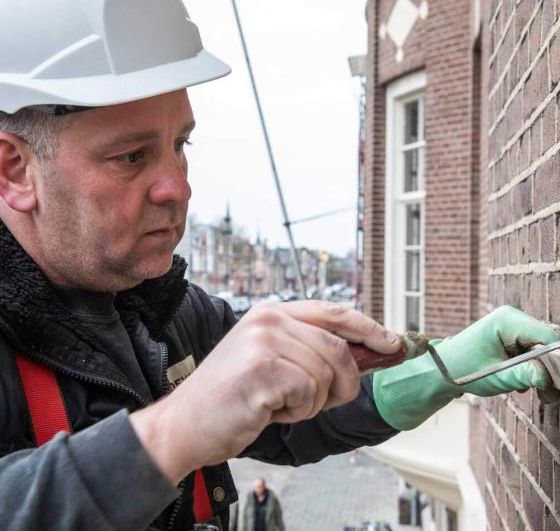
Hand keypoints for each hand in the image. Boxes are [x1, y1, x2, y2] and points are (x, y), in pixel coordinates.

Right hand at [131, 300, 399, 483]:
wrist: (185, 422)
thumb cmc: (232, 397)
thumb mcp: (272, 360)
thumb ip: (311, 349)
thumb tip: (366, 353)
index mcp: (273, 312)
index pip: (334, 313)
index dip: (369, 327)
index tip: (391, 344)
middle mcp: (270, 319)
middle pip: (339, 350)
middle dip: (341, 384)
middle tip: (318, 401)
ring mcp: (265, 340)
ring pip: (326, 375)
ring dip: (311, 402)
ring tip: (279, 403)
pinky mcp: (263, 368)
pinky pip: (308, 393)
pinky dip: (296, 411)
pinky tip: (268, 409)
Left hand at [373, 305, 558, 430]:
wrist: (444, 370)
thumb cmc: (464, 370)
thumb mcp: (496, 376)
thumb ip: (525, 375)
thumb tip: (548, 377)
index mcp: (508, 320)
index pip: (548, 337)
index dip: (556, 361)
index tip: (555, 384)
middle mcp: (513, 318)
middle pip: (548, 343)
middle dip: (551, 370)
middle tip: (549, 396)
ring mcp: (514, 326)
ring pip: (544, 350)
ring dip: (544, 373)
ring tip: (538, 393)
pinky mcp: (514, 337)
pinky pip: (536, 352)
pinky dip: (535, 370)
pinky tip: (525, 383)